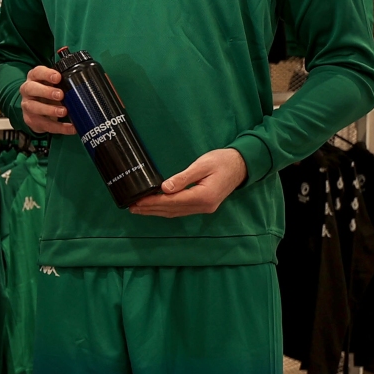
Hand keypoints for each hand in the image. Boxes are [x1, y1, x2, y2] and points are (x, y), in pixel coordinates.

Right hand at [21, 64, 76, 134]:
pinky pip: (45, 124)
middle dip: (46, 92)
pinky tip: (71, 127)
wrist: (36, 110)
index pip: (37, 72)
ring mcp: (27, 106)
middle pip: (31, 89)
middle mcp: (28, 90)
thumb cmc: (48, 92)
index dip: (46, 74)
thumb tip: (88, 83)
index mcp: (34, 78)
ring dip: (50, 110)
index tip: (58, 77)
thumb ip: (64, 82)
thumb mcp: (53, 84)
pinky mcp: (31, 120)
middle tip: (60, 95)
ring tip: (64, 111)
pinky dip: (59, 127)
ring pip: (34, 107)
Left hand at [129, 147, 247, 216]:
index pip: (172, 202)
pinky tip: (157, 208)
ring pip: (175, 212)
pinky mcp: (204, 206)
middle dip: (151, 209)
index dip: (153, 203)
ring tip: (139, 209)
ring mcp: (204, 208)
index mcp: (203, 196)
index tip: (137, 201)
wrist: (241, 165)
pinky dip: (167, 209)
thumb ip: (183, 178)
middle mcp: (203, 206)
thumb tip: (164, 188)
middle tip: (132, 207)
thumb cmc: (222, 161)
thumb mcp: (202, 165)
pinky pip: (181, 210)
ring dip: (157, 211)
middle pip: (172, 210)